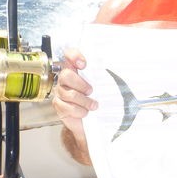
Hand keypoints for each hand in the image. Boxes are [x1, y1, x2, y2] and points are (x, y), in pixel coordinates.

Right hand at [52, 48, 96, 164]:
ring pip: (69, 94)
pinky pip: (67, 107)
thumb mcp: (102, 86)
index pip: (69, 55)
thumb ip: (103, 76)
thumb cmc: (97, 100)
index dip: (74, 56)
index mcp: (75, 69)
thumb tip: (117, 69)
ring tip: (94, 105)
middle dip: (81, 84)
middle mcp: (65, 79)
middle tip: (91, 91)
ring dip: (85, 101)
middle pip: (66, 75)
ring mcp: (60, 92)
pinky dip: (79, 111)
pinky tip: (85, 113)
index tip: (84, 64)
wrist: (91, 122)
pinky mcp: (59, 106)